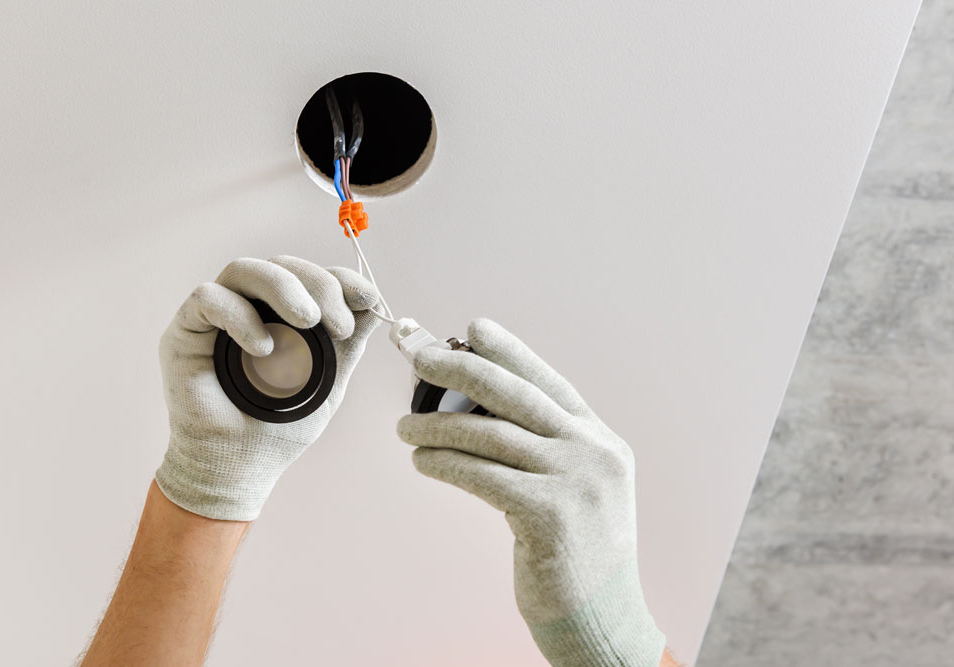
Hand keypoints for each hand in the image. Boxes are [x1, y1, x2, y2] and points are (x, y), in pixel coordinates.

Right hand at [156, 256, 378, 520]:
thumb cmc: (280, 426)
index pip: (309, 276)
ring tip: (308, 321)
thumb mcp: (328, 381)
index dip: (339, 279)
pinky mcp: (186, 330)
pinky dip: (240, 316)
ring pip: (245, 270)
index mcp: (282, 313)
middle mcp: (249, 306)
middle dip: (318, 285)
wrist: (240, 467)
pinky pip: (208, 299)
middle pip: (281, 265)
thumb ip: (348, 344)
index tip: (367, 299)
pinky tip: (264, 348)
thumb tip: (375, 306)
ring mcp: (216, 315)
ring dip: (283, 288)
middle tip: (339, 325)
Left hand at [397, 319, 665, 666]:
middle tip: (419, 356)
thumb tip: (478, 410)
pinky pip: (480, 475)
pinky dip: (443, 462)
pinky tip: (420, 459)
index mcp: (601, 441)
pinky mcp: (549, 514)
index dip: (509, 351)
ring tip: (403, 426)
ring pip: (489, 434)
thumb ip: (544, 450)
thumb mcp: (575, 490)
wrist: (602, 622)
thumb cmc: (576, 557)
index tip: (473, 327)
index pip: (548, 382)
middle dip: (461, 368)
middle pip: (514, 394)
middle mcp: (593, 452)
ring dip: (437, 424)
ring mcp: (575, 481)